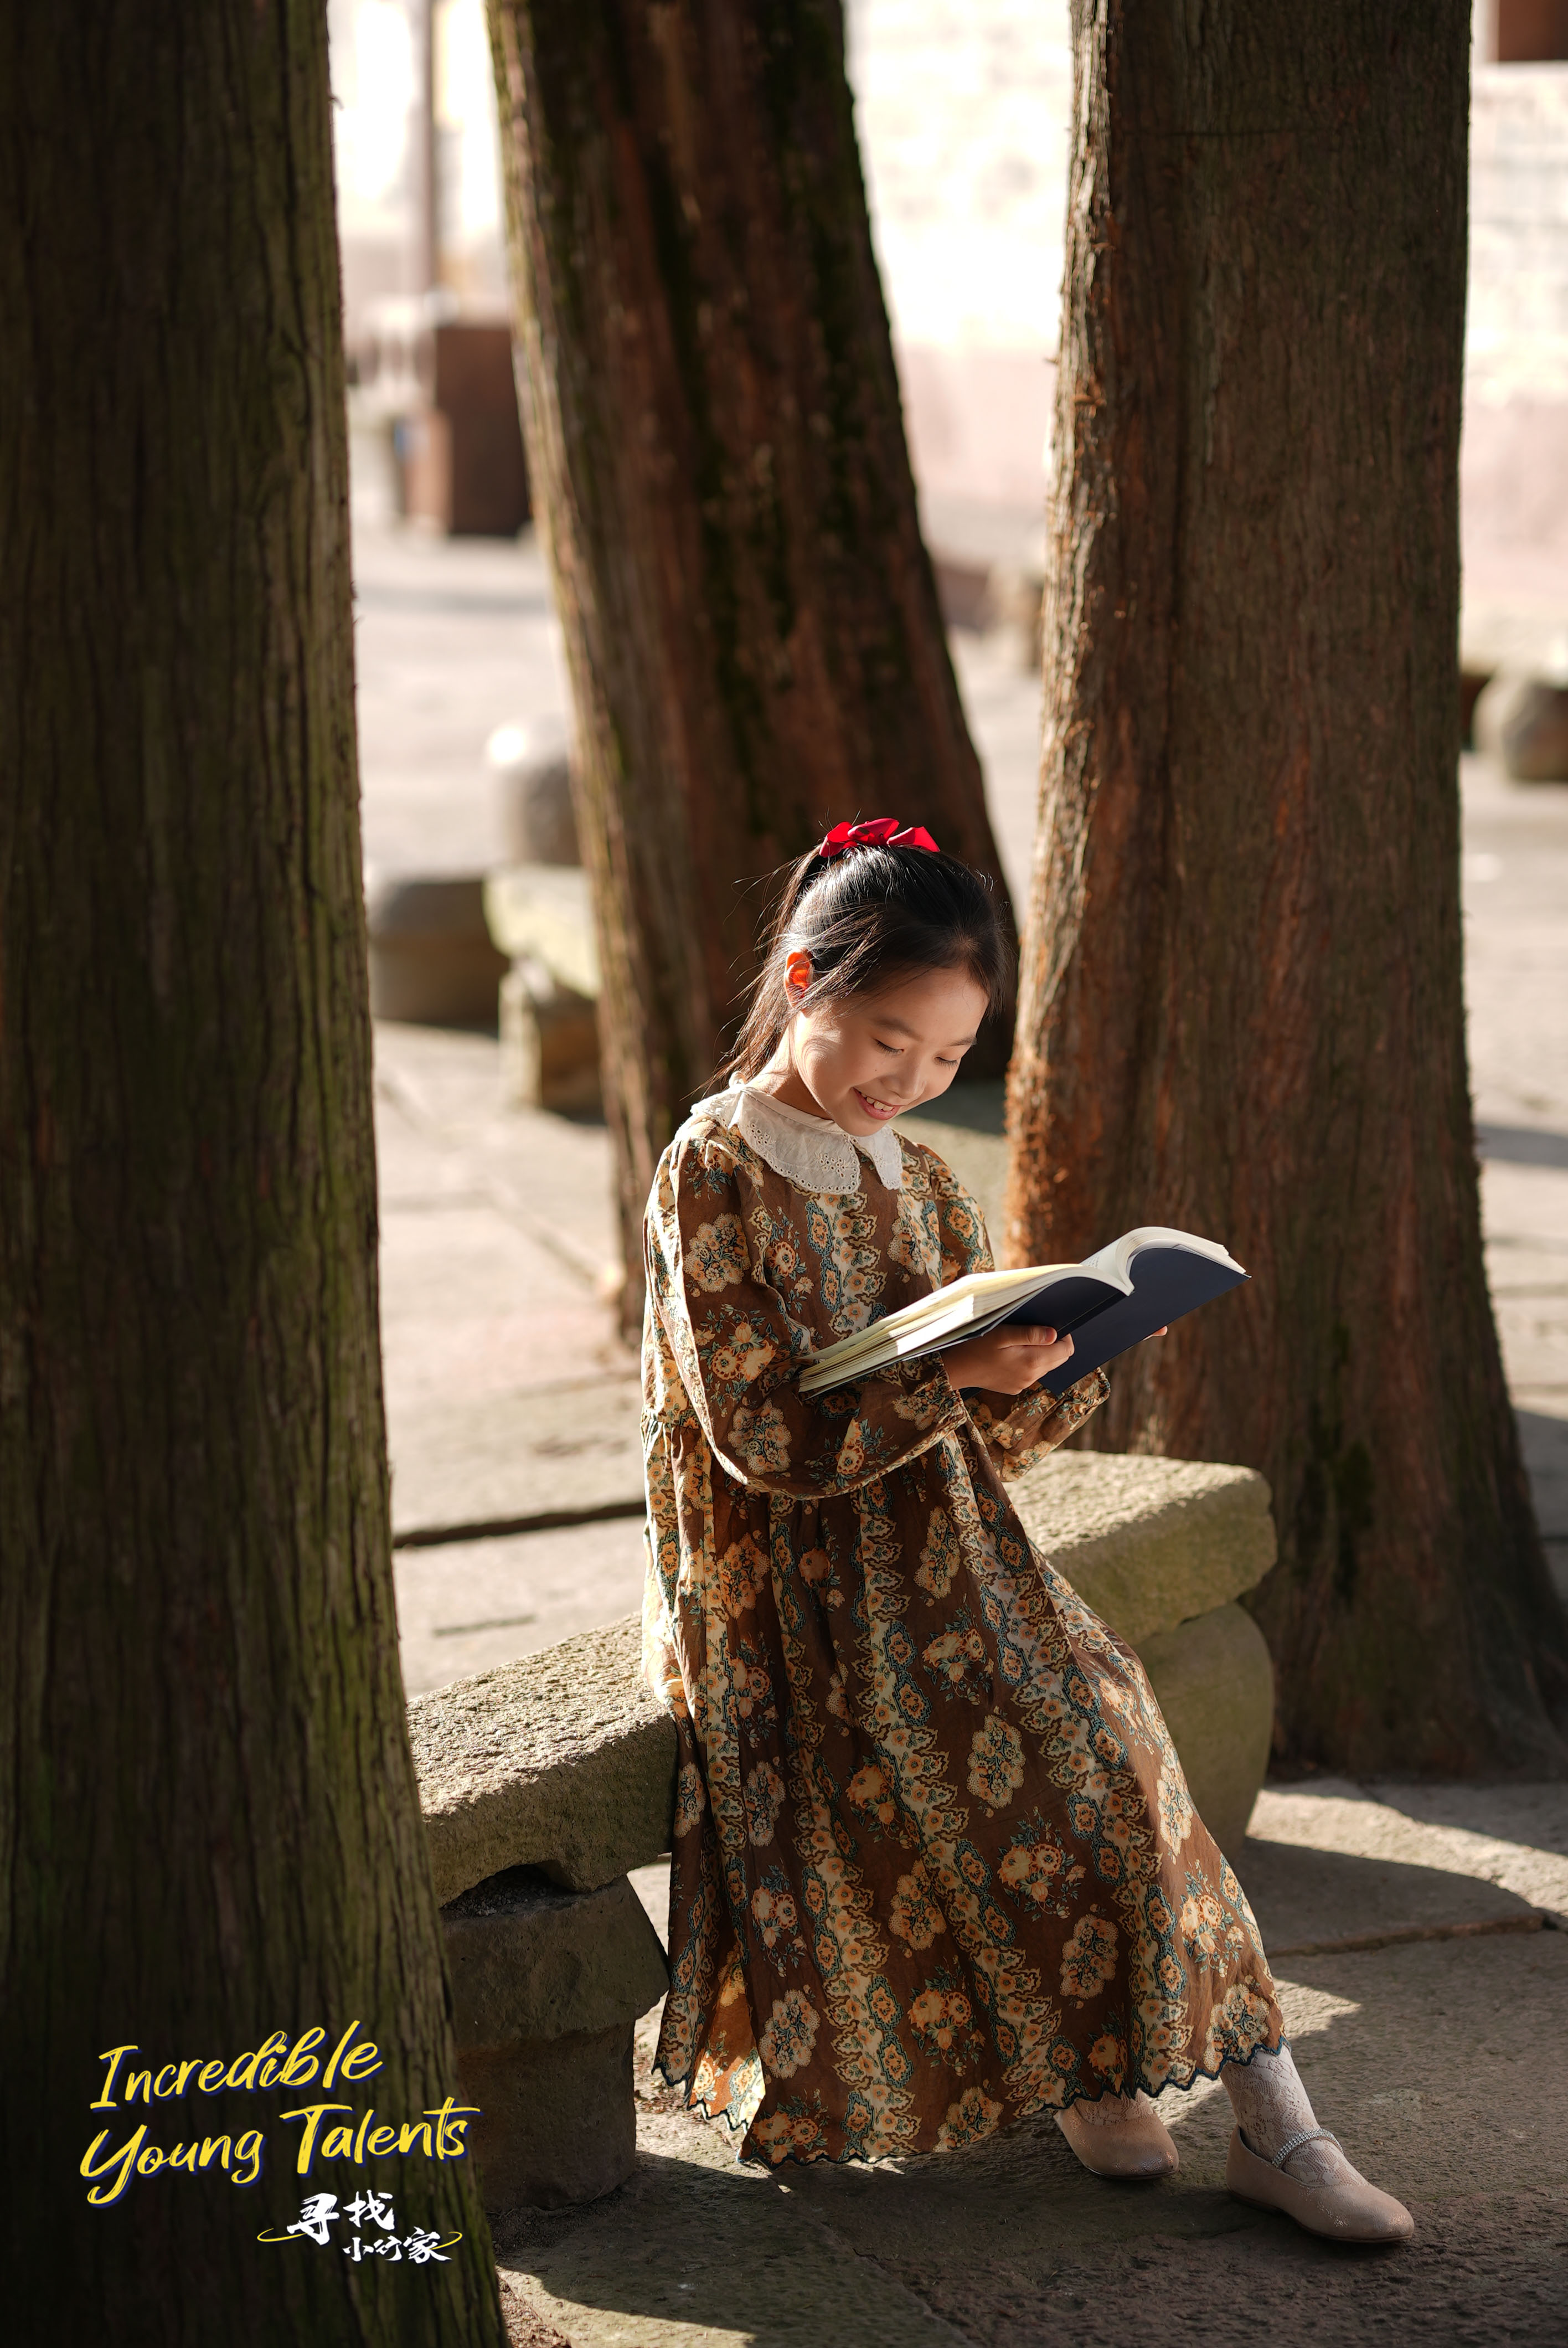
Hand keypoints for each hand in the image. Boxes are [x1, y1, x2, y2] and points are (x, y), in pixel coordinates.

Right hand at [941, 1324, 1075, 1396]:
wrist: (955, 1369)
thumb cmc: (975, 1347)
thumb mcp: (1001, 1334)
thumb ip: (1030, 1334)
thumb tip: (1055, 1335)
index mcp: (1032, 1362)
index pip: (1066, 1351)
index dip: (1064, 1336)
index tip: (1052, 1326)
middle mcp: (1031, 1376)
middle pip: (1058, 1360)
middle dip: (1053, 1345)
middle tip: (1034, 1331)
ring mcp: (1023, 1384)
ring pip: (1045, 1366)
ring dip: (1040, 1354)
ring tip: (1019, 1342)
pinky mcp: (1014, 1387)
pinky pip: (1031, 1373)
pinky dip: (1028, 1363)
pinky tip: (1011, 1355)